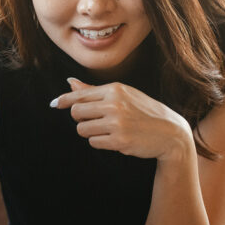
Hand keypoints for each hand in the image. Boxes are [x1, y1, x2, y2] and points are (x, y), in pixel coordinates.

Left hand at [52, 77, 192, 161]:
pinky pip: (93, 142)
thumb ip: (94, 91)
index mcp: (115, 89)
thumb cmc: (144, 112)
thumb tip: (69, 82)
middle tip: (94, 121)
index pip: (80, 94)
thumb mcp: (124, 95)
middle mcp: (114, 104)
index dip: (64, 100)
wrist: (170, 132)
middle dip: (80, 119)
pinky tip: (114, 139)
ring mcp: (117, 123)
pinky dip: (99, 142)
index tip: (54, 104)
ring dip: (90, 132)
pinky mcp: (119, 140)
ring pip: (82, 129)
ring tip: (106, 130)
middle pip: (76, 112)